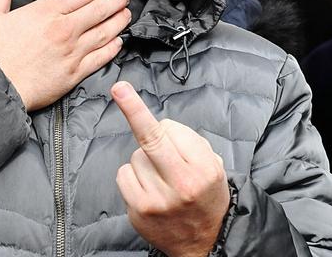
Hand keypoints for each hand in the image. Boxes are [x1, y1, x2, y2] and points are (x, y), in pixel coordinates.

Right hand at [0, 0, 130, 111]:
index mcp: (45, 12)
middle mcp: (64, 29)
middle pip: (100, 9)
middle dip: (116, 0)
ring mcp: (72, 52)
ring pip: (106, 32)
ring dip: (119, 21)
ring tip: (126, 14)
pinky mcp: (74, 73)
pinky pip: (100, 57)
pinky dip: (113, 48)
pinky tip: (118, 42)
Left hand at [111, 81, 229, 256]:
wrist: (205, 243)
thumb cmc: (205, 196)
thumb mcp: (212, 167)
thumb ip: (189, 143)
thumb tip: (160, 125)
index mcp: (203, 169)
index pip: (170, 131)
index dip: (154, 119)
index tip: (123, 90)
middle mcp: (182, 184)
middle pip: (150, 139)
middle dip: (133, 110)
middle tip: (119, 89)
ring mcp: (158, 199)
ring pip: (136, 156)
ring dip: (144, 161)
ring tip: (161, 179)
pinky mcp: (139, 209)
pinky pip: (124, 174)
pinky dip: (133, 176)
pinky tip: (148, 188)